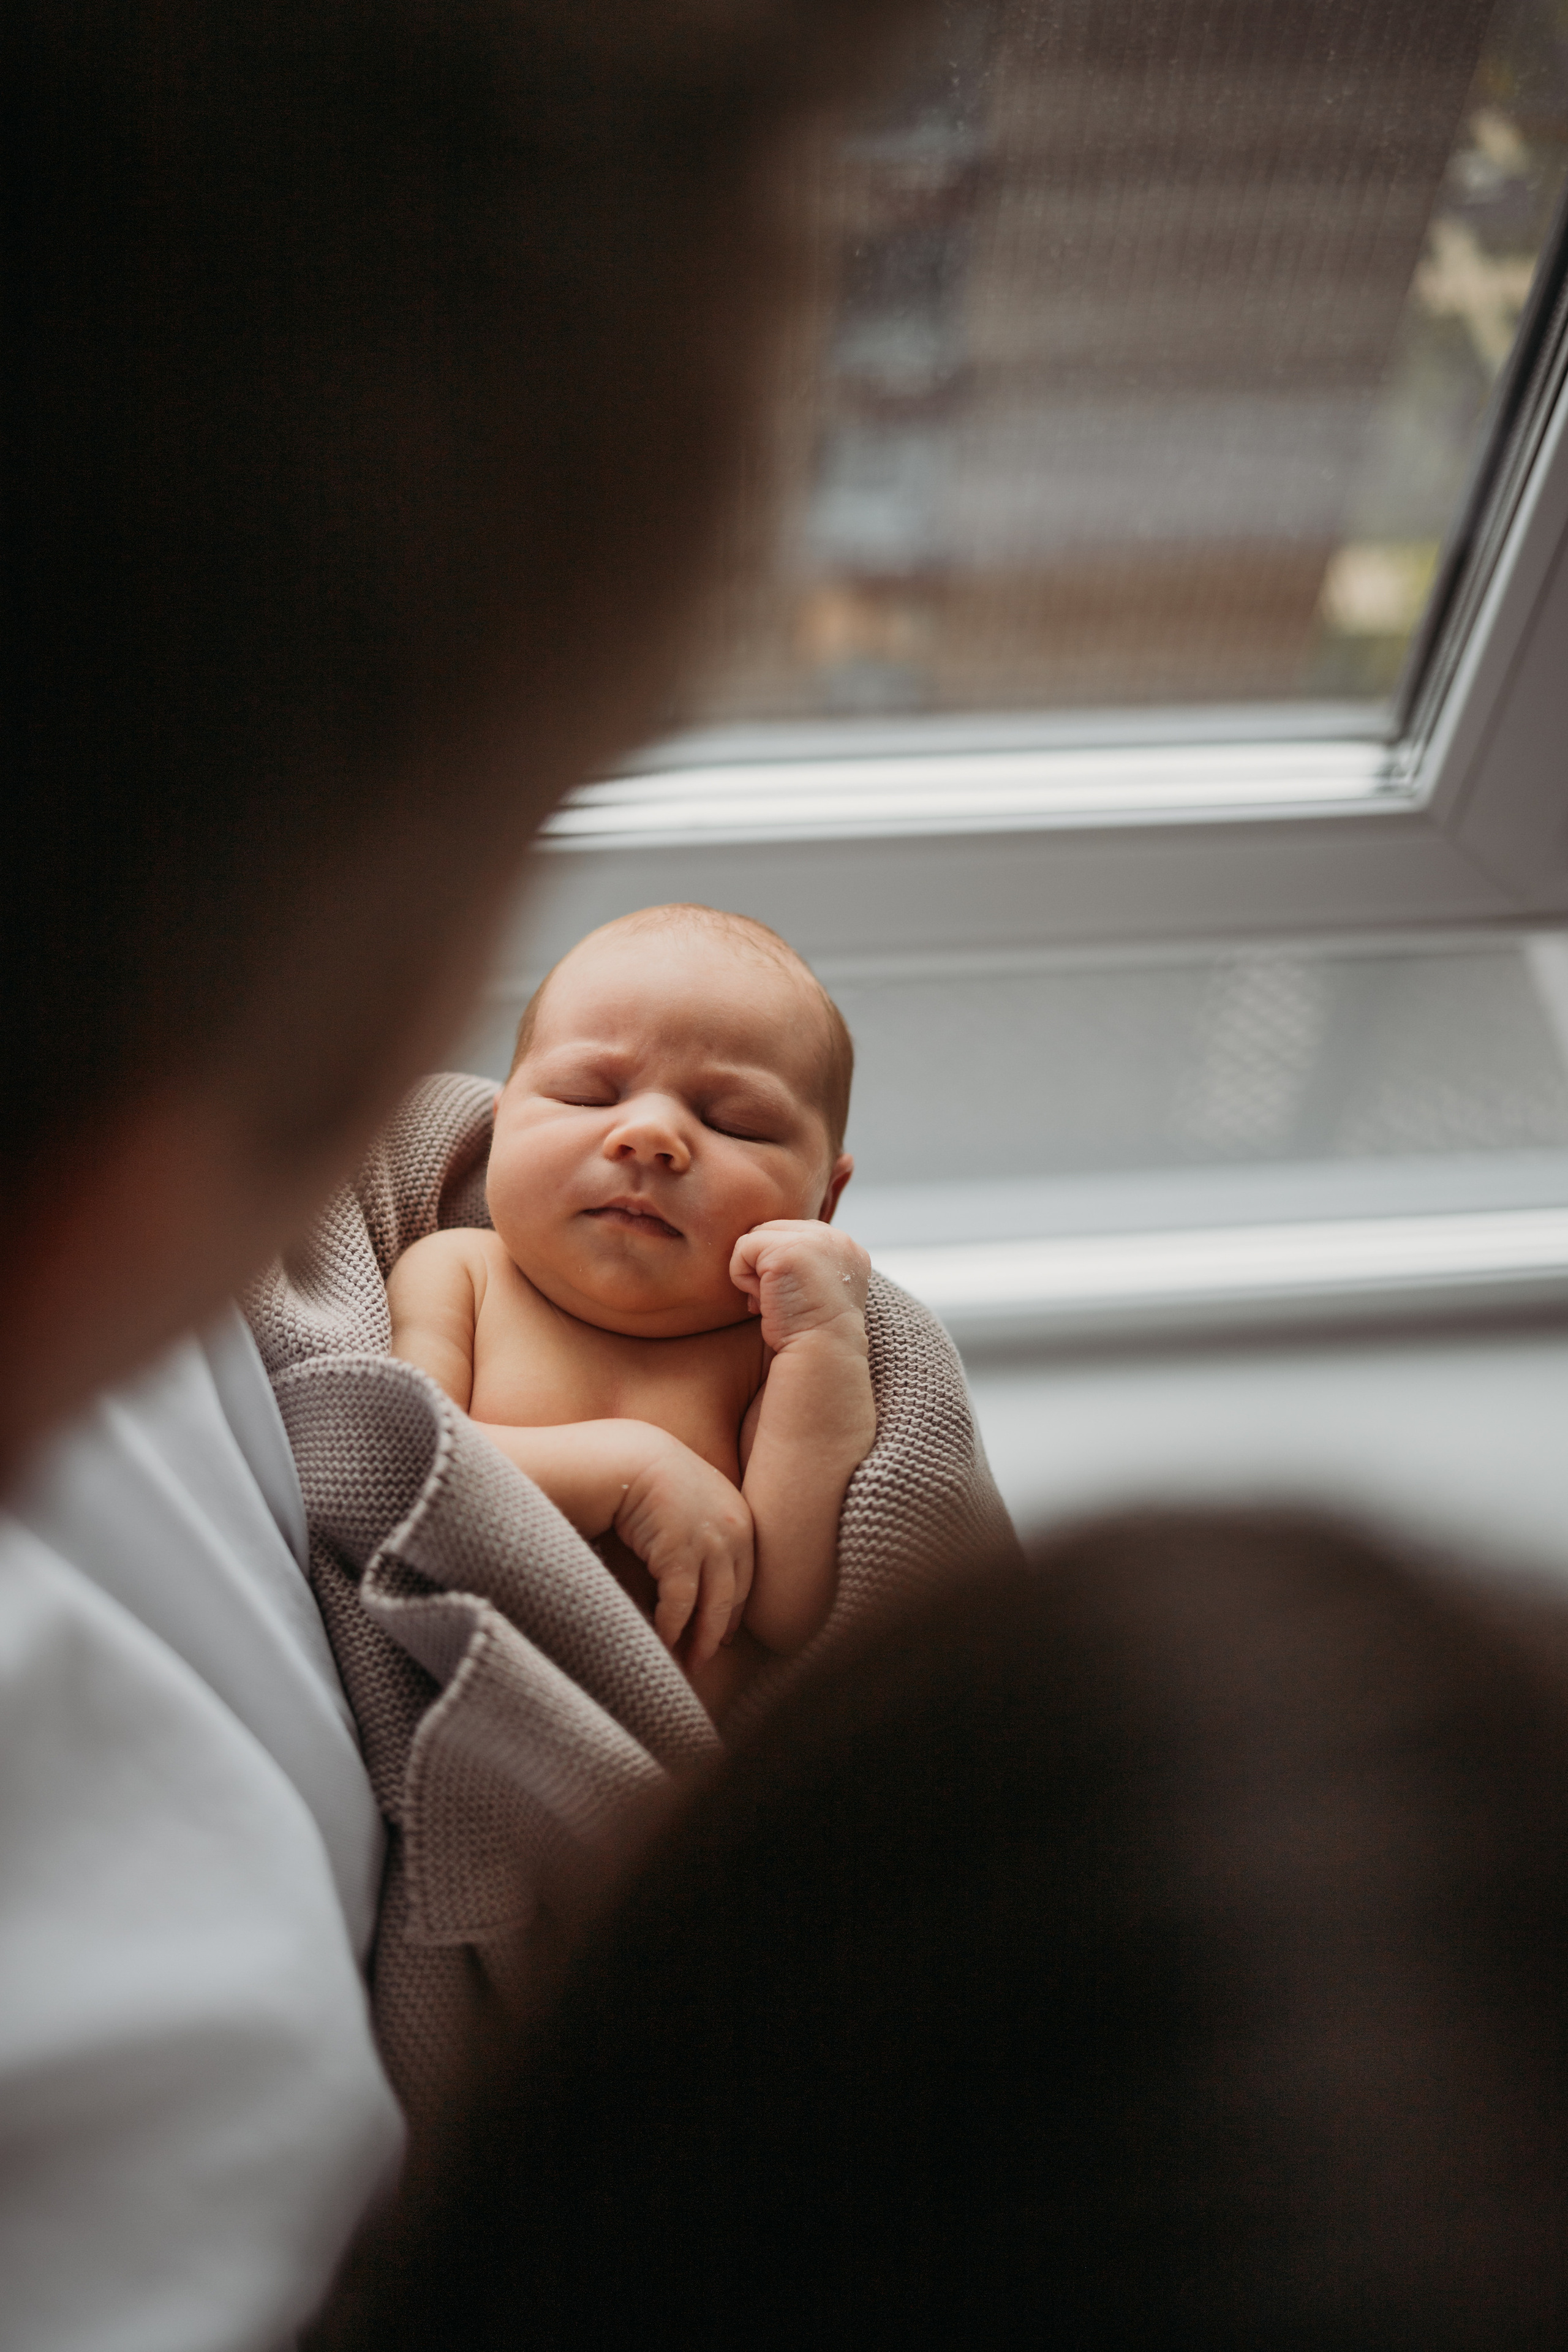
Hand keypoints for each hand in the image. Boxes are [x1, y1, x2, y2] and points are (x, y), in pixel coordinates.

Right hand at [614, 1432, 754, 1667]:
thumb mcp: (693, 1500)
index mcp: (741, 1518)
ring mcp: (710, 1543)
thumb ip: (704, 1531)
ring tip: (688, 1664)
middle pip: (733, 1596)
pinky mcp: (682, 1553)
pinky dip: (672, 1628)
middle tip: (704, 1660)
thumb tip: (702, 1573)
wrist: (626, 1457)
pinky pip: (679, 1604)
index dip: (735, 1610)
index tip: (725, 1635)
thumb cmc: (650, 1478)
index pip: (745, 1576)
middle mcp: (734, 1531)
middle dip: (719, 1632)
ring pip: (711, 1606)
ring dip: (699, 1640)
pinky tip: (663, 1644)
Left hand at [729, 1220, 870, 1354]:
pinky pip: (743, 1248)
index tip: (791, 1298)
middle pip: (774, 1230)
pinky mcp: (786, 1251)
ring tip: (775, 1301)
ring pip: (757, 1236)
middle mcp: (836, 1238)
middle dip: (766, 1265)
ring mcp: (813, 1240)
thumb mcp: (818, 1289)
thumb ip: (806, 1265)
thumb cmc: (812, 1334)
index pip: (795, 1234)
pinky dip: (742, 1278)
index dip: (780, 1265)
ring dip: (755, 1272)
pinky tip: (763, 1300)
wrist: (821, 1356)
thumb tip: (764, 1257)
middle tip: (779, 1301)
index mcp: (847, 1248)